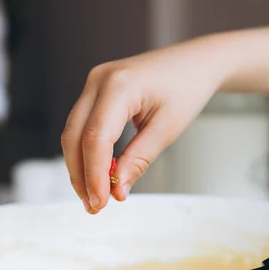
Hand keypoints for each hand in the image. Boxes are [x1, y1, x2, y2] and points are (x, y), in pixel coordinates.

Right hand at [62, 35, 226, 213]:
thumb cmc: (187, 88)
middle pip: (74, 136)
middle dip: (80, 175)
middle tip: (94, 206)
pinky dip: (87, 152)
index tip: (100, 202)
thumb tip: (116, 189)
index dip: (94, 174)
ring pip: (73, 132)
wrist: (195, 63)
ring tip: (95, 196)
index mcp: (119, 85)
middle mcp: (99, 80)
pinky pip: (82, 125)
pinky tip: (97, 174)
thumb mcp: (167, 129)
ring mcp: (94, 83)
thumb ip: (138, 159)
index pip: (96, 138)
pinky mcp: (96, 91)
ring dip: (80, 167)